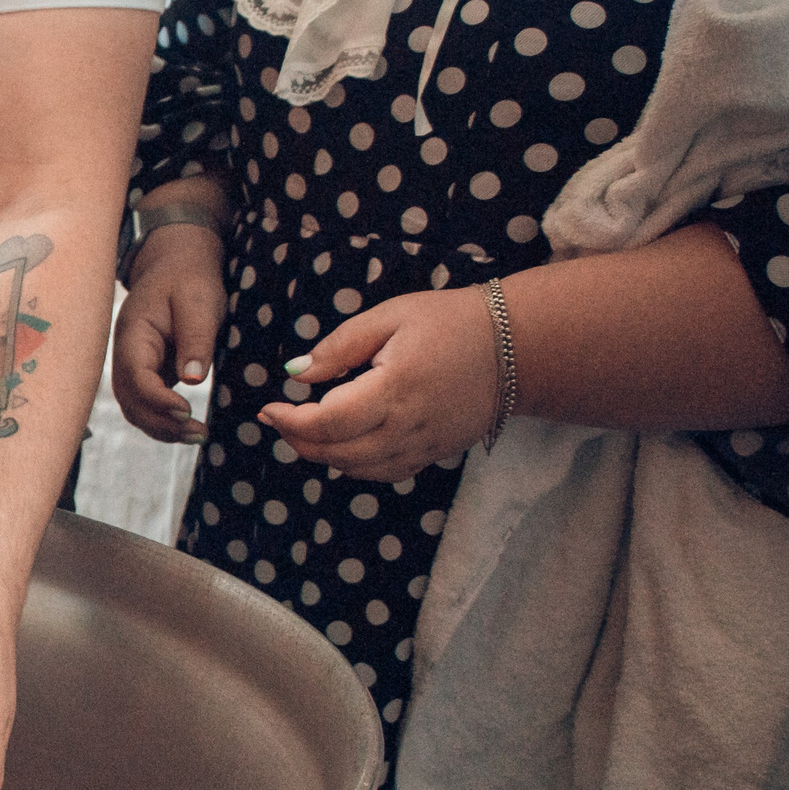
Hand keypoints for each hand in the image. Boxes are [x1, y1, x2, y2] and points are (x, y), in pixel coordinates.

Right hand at [110, 225, 226, 443]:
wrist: (177, 263)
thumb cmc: (189, 278)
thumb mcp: (198, 301)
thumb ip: (196, 338)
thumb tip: (193, 378)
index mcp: (132, 333)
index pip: (135, 376)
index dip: (157, 399)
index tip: (187, 410)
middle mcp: (125, 354)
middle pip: (130, 401)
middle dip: (161, 423)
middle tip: (198, 433)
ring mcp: (133, 365)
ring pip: (135, 408)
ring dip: (161, 428)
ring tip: (197, 436)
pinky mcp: (146, 372)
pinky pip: (146, 403)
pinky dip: (163, 420)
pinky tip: (186, 427)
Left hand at [258, 288, 500, 481]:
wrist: (519, 346)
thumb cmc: (452, 322)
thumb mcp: (391, 316)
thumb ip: (340, 346)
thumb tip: (297, 373)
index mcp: (394, 388)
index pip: (328, 422)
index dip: (290, 420)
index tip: (269, 407)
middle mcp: (408, 425)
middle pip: (337, 453)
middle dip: (298, 440)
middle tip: (279, 419)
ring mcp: (424, 445)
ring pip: (358, 469)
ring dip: (323, 455)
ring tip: (303, 431)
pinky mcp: (436, 453)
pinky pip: (385, 473)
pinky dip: (354, 465)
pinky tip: (341, 446)